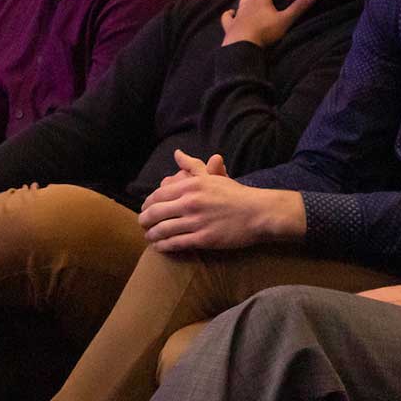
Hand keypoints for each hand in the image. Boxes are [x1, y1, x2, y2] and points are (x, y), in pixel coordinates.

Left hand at [137, 149, 299, 252]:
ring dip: (151, 235)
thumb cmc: (236, 194)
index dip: (147, 203)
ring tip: (149, 237)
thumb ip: (192, 166)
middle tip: (142, 224)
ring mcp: (196, 221)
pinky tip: (160, 247)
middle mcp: (190, 202)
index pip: (158, 195)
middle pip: (155, 212)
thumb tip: (177, 153)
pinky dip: (164, 246)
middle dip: (144, 220)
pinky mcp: (203, 239)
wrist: (258, 213)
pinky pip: (176, 243)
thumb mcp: (213, 176)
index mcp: (191, 185)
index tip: (145, 208)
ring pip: (163, 230)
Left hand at [220, 0, 316, 48]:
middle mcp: (249, 4)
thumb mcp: (285, 19)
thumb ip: (298, 7)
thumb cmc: (265, 31)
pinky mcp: (230, 25)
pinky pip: (227, 17)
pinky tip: (230, 13)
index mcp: (262, 0)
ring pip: (241, 2)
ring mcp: (238, 15)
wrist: (242, 44)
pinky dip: (228, 14)